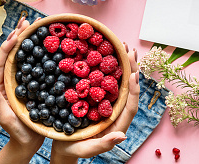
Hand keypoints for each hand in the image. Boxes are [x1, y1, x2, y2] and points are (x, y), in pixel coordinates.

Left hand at [0, 16, 44, 163]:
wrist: (28, 143)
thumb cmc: (17, 133)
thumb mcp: (5, 118)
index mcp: (0, 86)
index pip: (1, 62)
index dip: (8, 47)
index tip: (16, 34)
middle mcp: (9, 80)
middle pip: (11, 55)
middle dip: (17, 37)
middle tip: (27, 21)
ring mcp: (19, 81)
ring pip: (21, 57)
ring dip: (26, 41)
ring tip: (33, 26)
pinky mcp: (29, 84)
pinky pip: (31, 65)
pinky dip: (36, 52)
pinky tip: (44, 44)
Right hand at [50, 43, 139, 163]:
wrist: (63, 147)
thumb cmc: (74, 149)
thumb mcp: (86, 149)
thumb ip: (103, 144)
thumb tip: (122, 136)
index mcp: (117, 123)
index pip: (130, 105)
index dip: (134, 90)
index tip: (134, 74)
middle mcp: (115, 111)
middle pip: (128, 89)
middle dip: (131, 69)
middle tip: (130, 50)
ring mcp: (107, 104)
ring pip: (118, 83)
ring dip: (122, 65)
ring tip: (123, 48)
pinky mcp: (98, 98)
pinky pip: (106, 82)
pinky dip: (107, 68)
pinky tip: (105, 55)